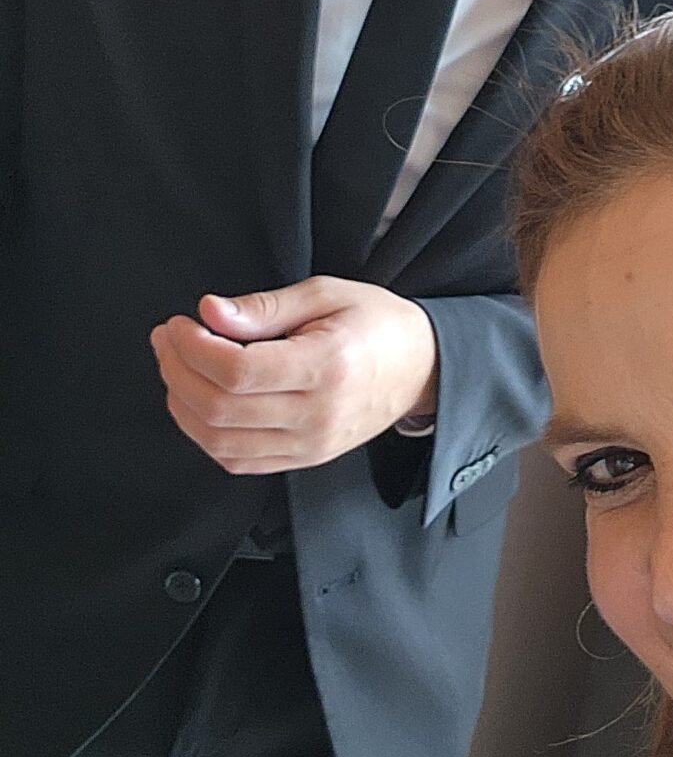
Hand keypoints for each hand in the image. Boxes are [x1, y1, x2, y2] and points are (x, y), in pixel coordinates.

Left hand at [150, 280, 438, 473]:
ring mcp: (309, 446)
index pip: (237, 372)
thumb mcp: (325, 294)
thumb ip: (265, 306)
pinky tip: (197, 401)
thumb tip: (209, 313)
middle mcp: (316, 416)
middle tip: (168, 338)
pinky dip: (205, 435)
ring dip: (182, 405)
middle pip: (220, 408)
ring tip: (176, 367)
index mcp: (326, 367)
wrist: (420, 369)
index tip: (180, 323)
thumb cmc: (376, 324)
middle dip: (177, 371)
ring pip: (220, 443)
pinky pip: (237, 461)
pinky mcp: (302, 460)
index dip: (193, 348)